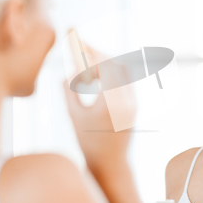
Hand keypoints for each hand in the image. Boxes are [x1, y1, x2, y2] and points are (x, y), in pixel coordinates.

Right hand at [62, 44, 136, 174]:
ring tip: (86, 59)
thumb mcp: (74, 116)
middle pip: (114, 62)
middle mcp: (127, 99)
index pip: (103, 65)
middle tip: (80, 44)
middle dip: (96, 52)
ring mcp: (134, 100)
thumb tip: (67, 73)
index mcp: (111, 102)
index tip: (75, 38)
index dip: (88, 50)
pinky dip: (112, 71)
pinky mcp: (135, 103)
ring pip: (122, 68)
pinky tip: (97, 73)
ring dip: (105, 61)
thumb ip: (69, 92)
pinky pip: (125, 78)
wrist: (112, 164)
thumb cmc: (89, 144)